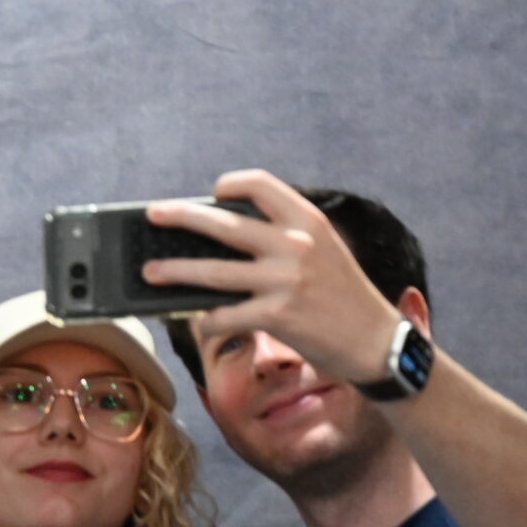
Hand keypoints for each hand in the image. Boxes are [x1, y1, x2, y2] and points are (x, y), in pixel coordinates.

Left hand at [144, 170, 399, 384]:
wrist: (375, 342)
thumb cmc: (346, 297)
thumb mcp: (326, 250)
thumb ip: (287, 237)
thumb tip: (229, 237)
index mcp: (308, 221)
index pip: (260, 184)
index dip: (230, 184)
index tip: (212, 193)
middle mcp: (294, 245)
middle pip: (223, 224)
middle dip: (181, 217)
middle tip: (154, 214)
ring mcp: (284, 282)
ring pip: (212, 272)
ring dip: (174, 271)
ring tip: (151, 272)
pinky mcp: (276, 317)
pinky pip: (225, 316)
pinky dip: (206, 321)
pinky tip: (199, 323)